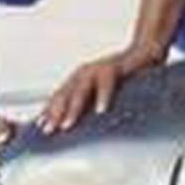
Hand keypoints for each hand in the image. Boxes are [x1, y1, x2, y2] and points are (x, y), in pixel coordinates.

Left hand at [38, 42, 165, 134]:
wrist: (144, 53)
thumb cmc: (124, 75)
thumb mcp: (100, 91)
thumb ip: (88, 104)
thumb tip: (75, 125)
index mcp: (78, 79)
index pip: (58, 98)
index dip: (48, 113)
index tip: (40, 129)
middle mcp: (84, 73)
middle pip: (64, 94)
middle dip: (55, 114)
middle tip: (49, 131)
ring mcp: (98, 68)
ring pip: (81, 89)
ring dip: (74, 108)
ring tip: (68, 125)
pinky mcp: (115, 66)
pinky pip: (107, 82)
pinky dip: (103, 97)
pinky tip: (101, 110)